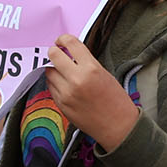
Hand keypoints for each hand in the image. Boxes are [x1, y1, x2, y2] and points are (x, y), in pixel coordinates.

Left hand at [45, 35, 140, 152]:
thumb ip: (86, 63)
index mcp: (91, 68)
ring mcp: (66, 93)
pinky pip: (50, 86)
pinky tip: (65, 86)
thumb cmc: (115, 100)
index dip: (63, 39)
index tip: (61, 41)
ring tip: (64, 73)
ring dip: (54, 69)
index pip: (70, 43)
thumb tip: (69, 53)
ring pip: (49, 72)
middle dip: (54, 52)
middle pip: (53, 55)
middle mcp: (76, 79)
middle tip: (58, 54)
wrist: (118, 126)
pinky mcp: (60, 104)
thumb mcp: (104, 74)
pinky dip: (55, 83)